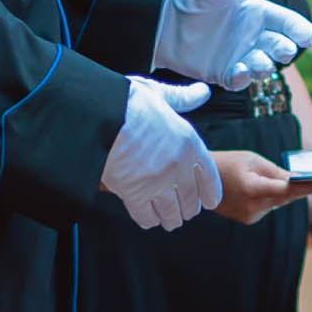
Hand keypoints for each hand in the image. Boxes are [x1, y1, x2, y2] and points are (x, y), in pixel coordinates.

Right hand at [100, 78, 222, 230]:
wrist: (101, 116)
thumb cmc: (128, 103)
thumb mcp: (160, 94)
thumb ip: (183, 98)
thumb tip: (202, 91)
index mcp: (189, 144)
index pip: (210, 179)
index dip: (209, 194)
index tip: (208, 202)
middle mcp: (178, 167)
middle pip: (190, 201)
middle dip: (188, 209)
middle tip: (183, 211)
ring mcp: (158, 183)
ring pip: (171, 214)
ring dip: (170, 218)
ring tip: (167, 219)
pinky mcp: (135, 195)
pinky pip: (146, 217)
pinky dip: (148, 219)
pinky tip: (147, 216)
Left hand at [154, 0, 311, 90]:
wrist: (161, 19)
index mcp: (258, 13)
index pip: (286, 22)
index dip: (299, 29)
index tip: (306, 35)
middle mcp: (254, 36)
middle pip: (279, 46)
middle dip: (284, 49)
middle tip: (284, 49)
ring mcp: (240, 55)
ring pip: (263, 66)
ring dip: (264, 66)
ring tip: (259, 62)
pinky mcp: (223, 73)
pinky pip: (240, 81)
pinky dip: (243, 79)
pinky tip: (240, 73)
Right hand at [212, 150, 311, 224]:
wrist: (196, 178)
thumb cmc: (226, 163)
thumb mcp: (253, 160)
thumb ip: (277, 172)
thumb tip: (298, 180)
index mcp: (255, 189)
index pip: (291, 189)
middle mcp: (254, 207)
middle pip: (287, 197)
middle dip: (301, 186)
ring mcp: (250, 216)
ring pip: (278, 202)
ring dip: (283, 191)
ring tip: (279, 176)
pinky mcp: (247, 220)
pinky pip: (268, 207)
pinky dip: (270, 197)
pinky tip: (259, 186)